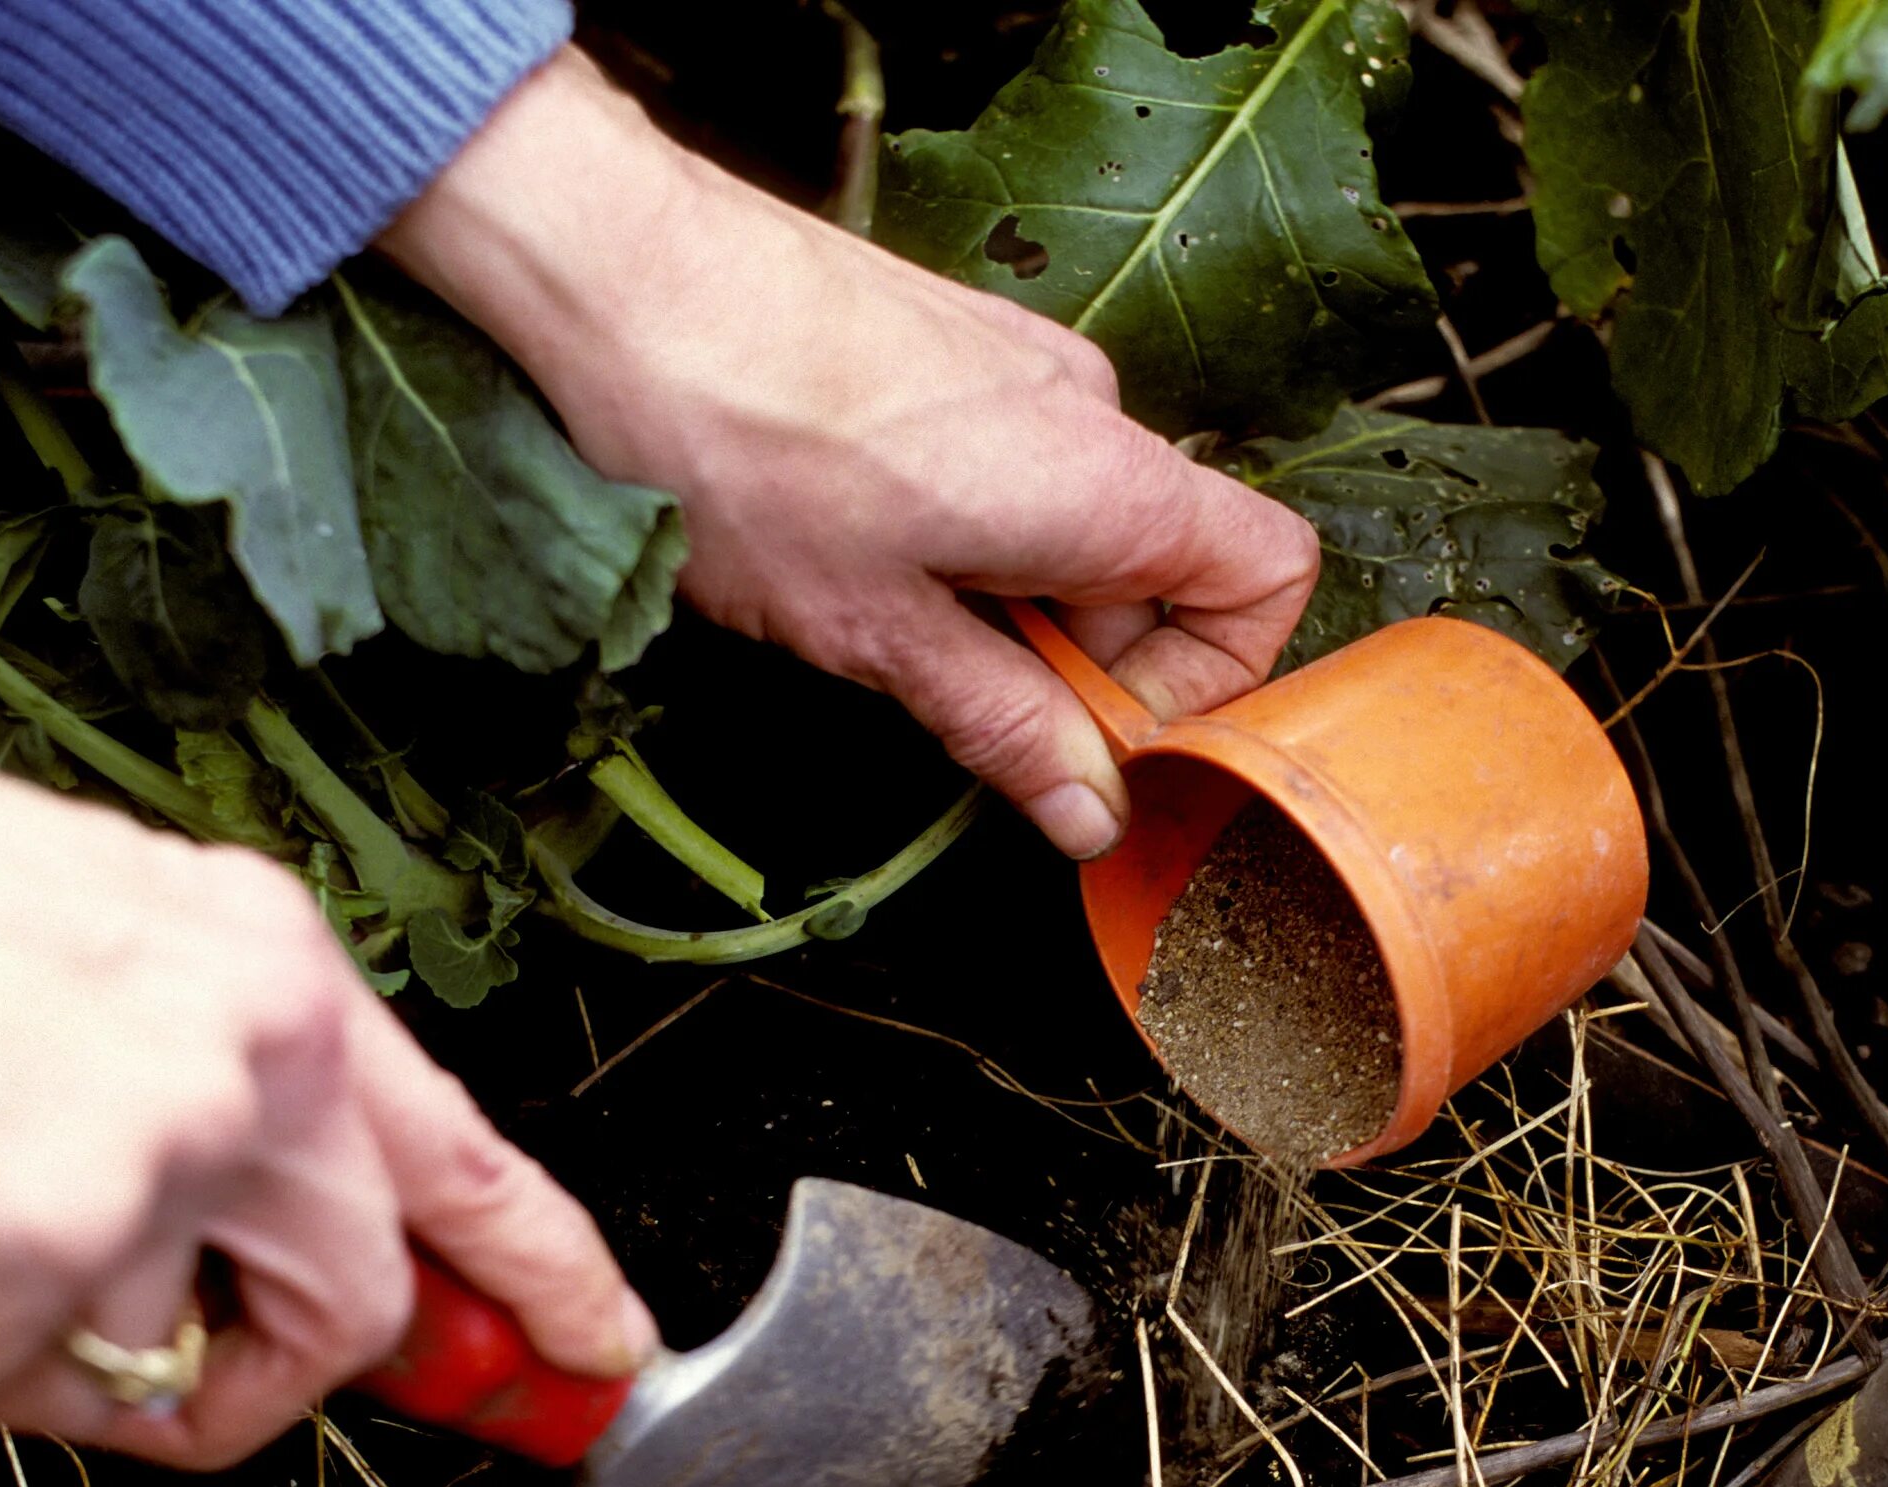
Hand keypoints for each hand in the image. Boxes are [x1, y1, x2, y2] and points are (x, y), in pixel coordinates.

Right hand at [0, 667, 654, 1468]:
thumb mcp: (70, 959)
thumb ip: (195, 1107)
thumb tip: (220, 1275)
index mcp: (259, 958)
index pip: (461, 1148)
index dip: (546, 1272)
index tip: (598, 1346)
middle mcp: (254, 1043)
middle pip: (359, 1300)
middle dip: (284, 1372)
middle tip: (200, 1381)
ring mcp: (166, 1146)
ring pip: (172, 1361)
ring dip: (45, 1352)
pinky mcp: (46, 1243)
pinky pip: (24, 1391)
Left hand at [380, 48, 1319, 858]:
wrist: (616, 273)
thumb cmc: (741, 444)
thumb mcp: (879, 634)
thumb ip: (1007, 727)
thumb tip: (1092, 813)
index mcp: (1111, 485)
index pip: (1270, 579)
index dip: (1213, 680)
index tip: (1099, 738)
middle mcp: (1095, 411)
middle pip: (1167, 567)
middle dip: (1086, 660)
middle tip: (960, 704)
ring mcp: (1026, 368)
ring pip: (1078, 524)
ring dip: (1015, 602)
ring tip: (881, 618)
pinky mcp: (956, 348)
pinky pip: (1014, 468)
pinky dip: (970, 534)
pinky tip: (854, 547)